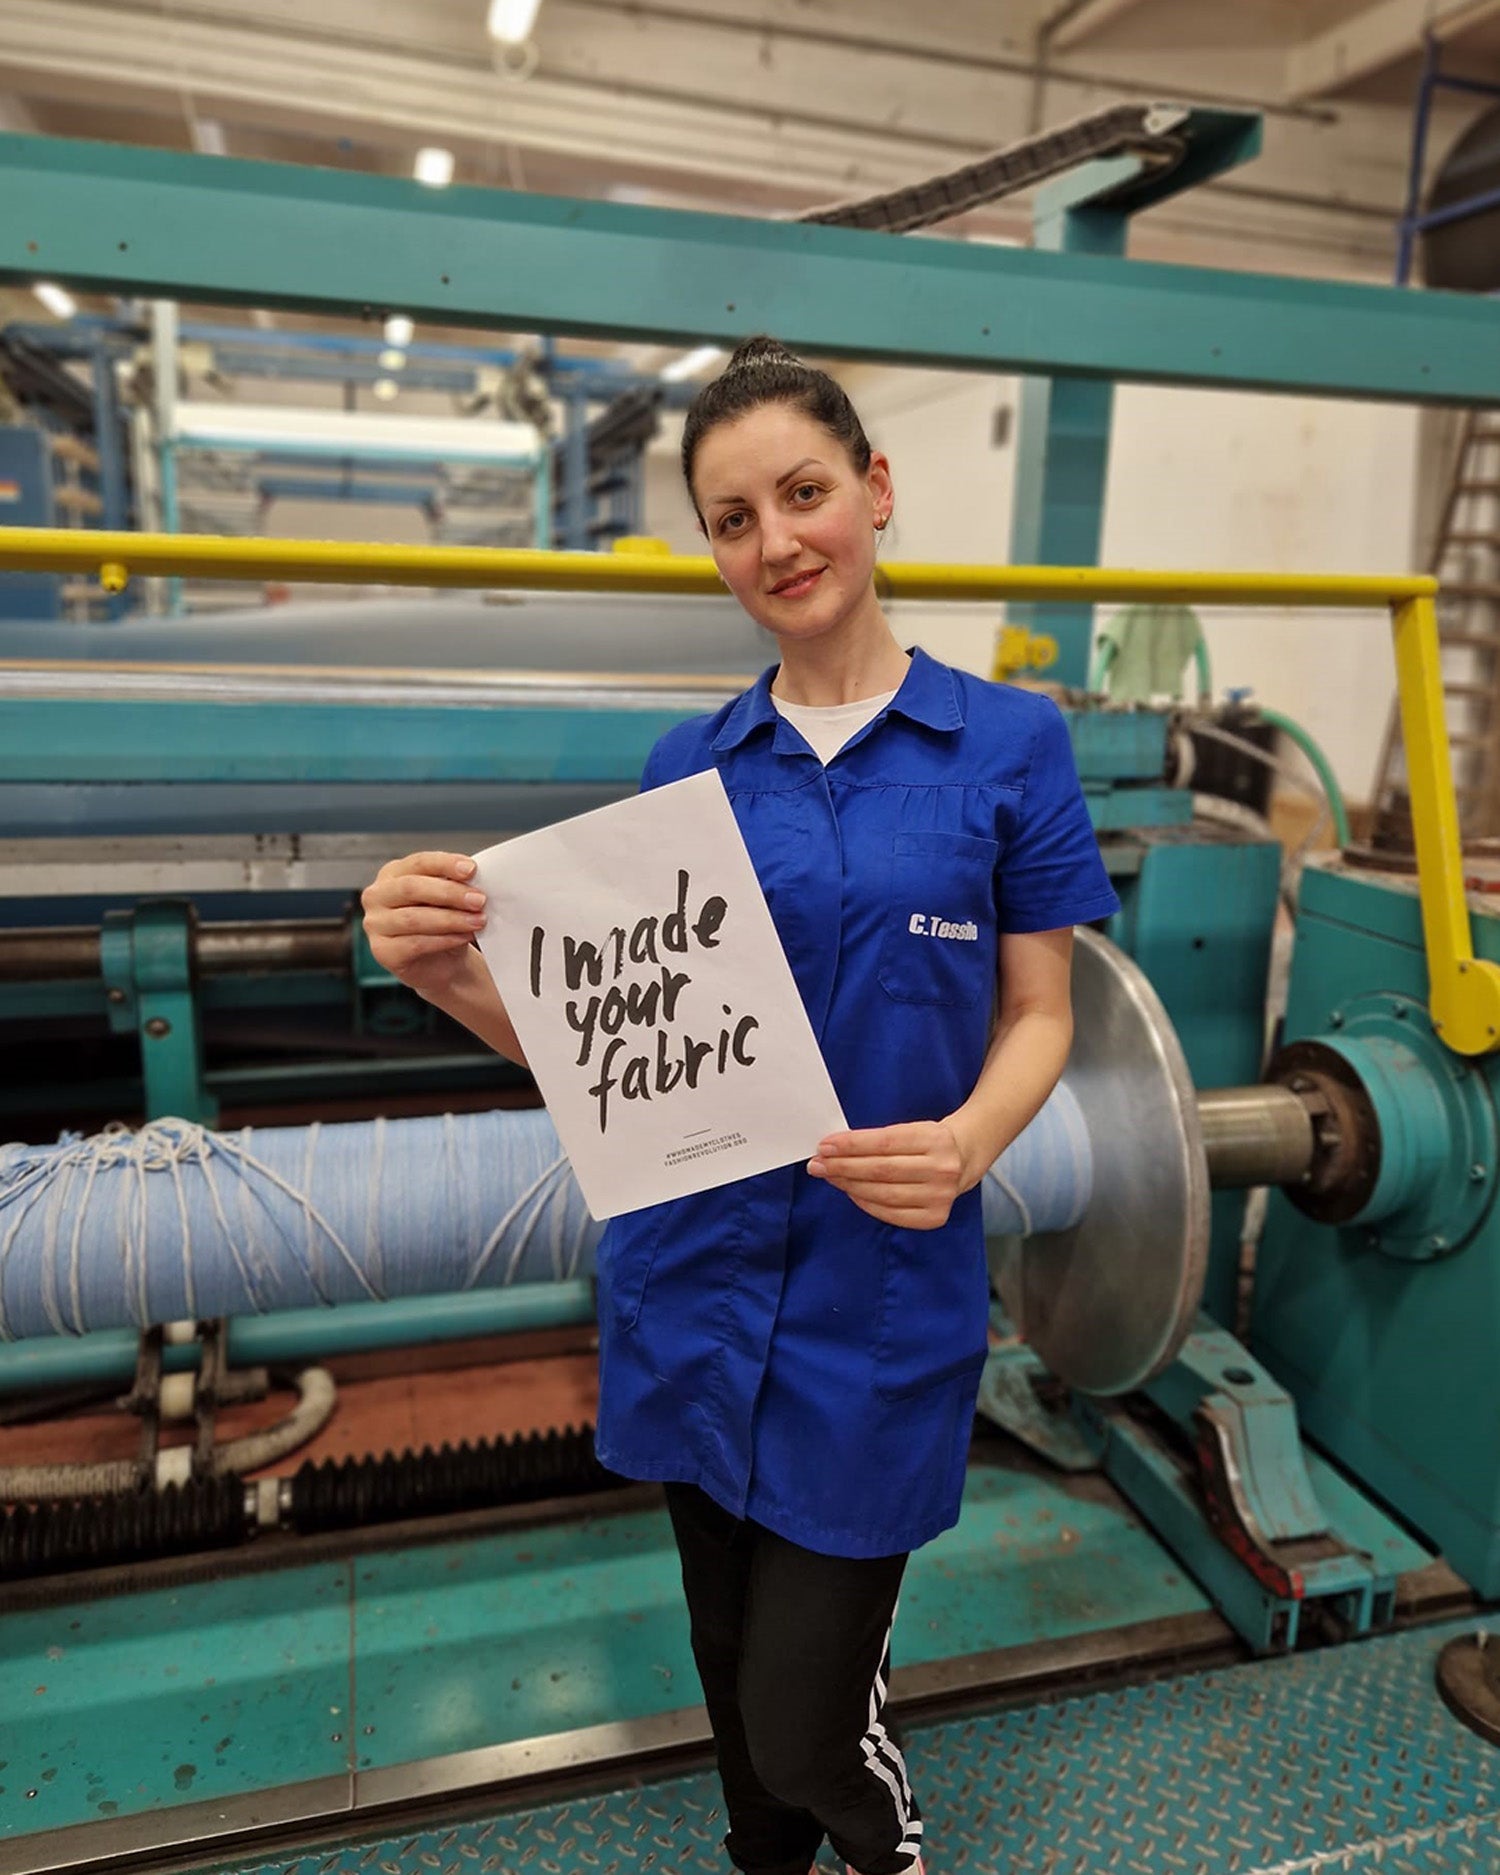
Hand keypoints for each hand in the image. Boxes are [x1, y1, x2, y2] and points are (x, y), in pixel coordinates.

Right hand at [361, 850, 487, 998]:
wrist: (441, 963)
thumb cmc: (443, 924)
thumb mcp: (449, 899)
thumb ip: (454, 885)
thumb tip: (473, 879)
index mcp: (392, 874)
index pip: (418, 863)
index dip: (445, 864)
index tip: (471, 869)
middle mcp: (377, 896)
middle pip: (412, 888)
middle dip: (450, 893)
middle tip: (479, 900)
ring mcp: (375, 924)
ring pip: (414, 918)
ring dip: (451, 919)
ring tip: (478, 921)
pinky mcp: (382, 951)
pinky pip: (415, 943)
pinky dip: (444, 939)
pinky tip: (464, 937)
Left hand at [807, 1121, 965, 1229]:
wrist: (965, 1157)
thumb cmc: (928, 1140)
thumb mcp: (910, 1129)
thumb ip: (877, 1140)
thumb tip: (833, 1150)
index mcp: (934, 1139)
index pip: (883, 1143)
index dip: (850, 1145)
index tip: (824, 1146)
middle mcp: (941, 1169)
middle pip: (880, 1170)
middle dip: (843, 1167)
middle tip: (817, 1164)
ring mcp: (940, 1196)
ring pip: (883, 1194)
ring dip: (849, 1185)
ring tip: (830, 1177)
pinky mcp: (935, 1217)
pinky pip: (891, 1213)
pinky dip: (866, 1203)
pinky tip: (851, 1192)